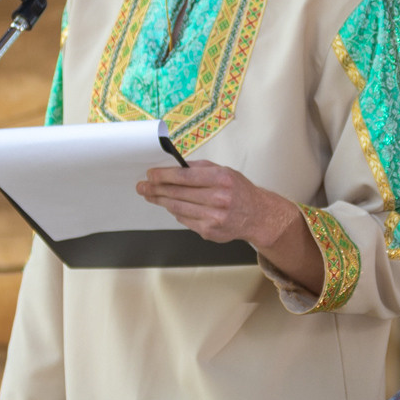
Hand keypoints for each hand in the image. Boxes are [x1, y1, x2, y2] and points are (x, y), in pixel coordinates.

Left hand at [138, 159, 320, 293]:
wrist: (257, 215)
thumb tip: (172, 167)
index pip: (184, 177)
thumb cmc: (238, 190)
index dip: (163, 176)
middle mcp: (218, 199)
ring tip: (150, 196)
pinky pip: (184, 220)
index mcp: (221, 179)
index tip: (150, 175)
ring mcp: (213, 217)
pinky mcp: (209, 231)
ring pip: (177, 208)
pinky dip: (176, 212)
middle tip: (143, 187)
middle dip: (156, 189)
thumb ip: (199, 168)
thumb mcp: (223, 171)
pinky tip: (171, 206)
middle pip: (177, 193)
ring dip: (161, 201)